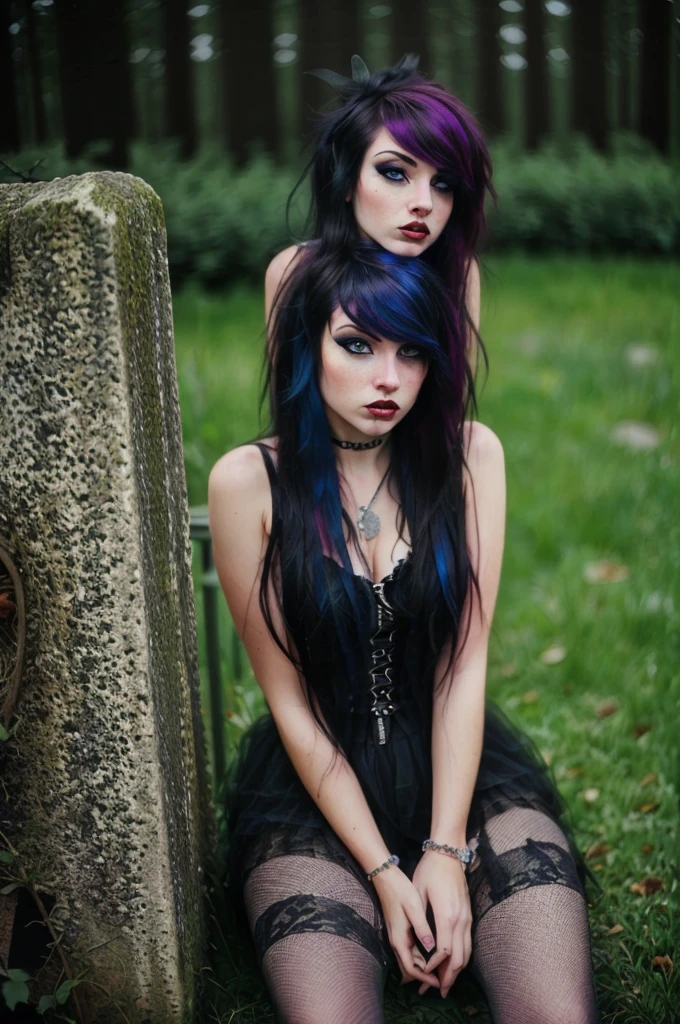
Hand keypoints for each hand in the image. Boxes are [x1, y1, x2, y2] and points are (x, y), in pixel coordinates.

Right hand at [371, 866, 439, 990]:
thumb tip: (432, 948)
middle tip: (442, 979)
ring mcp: (397, 936)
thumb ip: (422, 928)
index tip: (439, 982)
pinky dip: (420, 957)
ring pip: (410, 960)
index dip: (424, 978)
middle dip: (424, 976)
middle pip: (409, 968)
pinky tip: (431, 953)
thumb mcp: (413, 907)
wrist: (385, 877)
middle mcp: (396, 941)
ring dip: (422, 967)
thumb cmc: (400, 890)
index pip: (410, 968)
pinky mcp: (399, 930)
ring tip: (440, 969)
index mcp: (399, 939)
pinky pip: (410, 950)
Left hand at [412, 850, 471, 998]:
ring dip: (457, 970)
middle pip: (459, 957)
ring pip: (467, 952)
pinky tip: (453, 964)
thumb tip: (423, 945)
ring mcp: (467, 917)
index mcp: (447, 914)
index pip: (445, 950)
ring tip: (446, 984)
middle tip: (438, 992)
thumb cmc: (430, 870)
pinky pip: (468, 942)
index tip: (425, 974)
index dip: (435, 966)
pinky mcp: (469, 914)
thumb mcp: (419, 891)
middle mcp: (461, 919)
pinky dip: (462, 958)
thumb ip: (422, 920)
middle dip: (449, 977)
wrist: (448, 852)